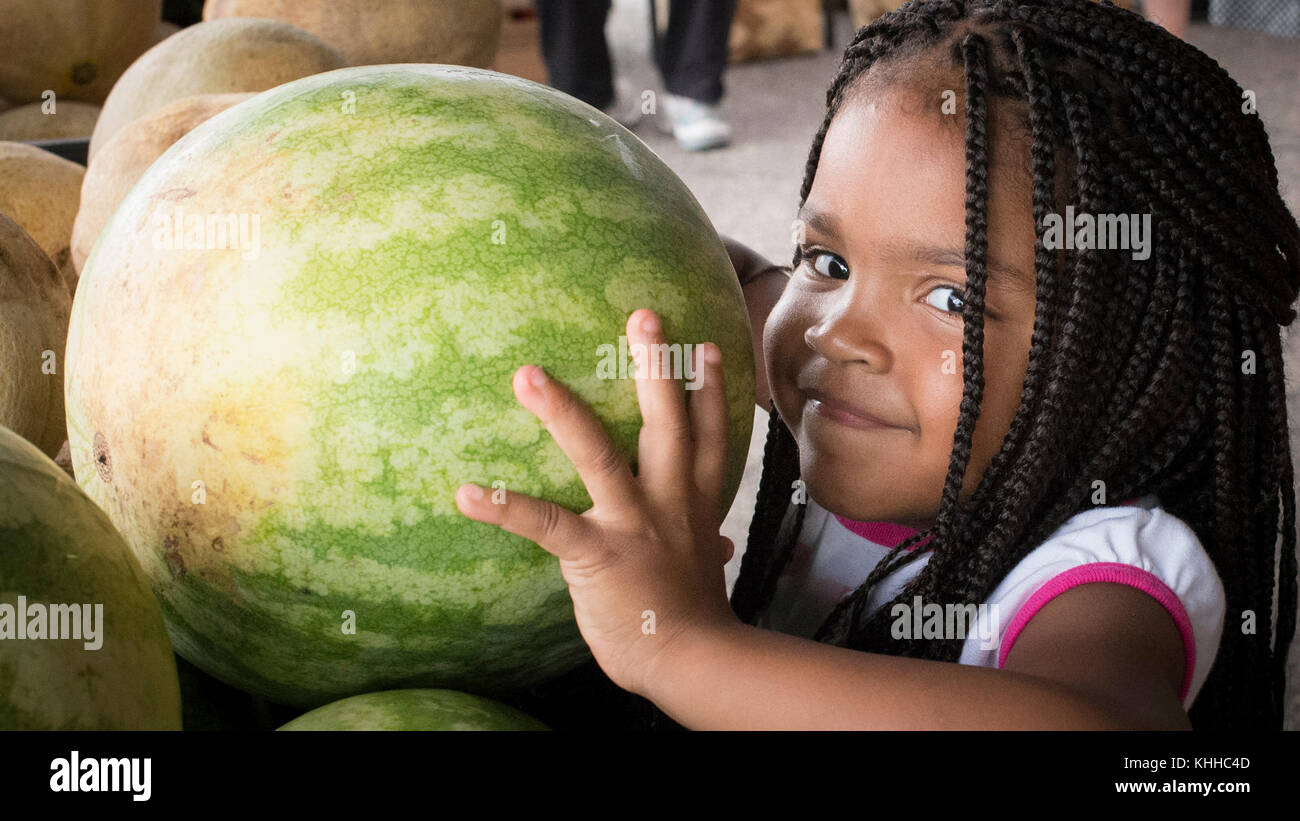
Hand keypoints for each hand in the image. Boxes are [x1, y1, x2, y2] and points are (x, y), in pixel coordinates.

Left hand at [454, 308, 741, 697]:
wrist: (691, 661)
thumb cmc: (692, 617)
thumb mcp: (707, 570)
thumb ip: (710, 545)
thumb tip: (724, 545)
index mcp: (696, 503)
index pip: (708, 435)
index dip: (705, 388)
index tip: (700, 345)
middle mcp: (670, 502)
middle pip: (667, 424)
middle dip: (655, 368)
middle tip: (641, 315)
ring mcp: (634, 524)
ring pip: (599, 456)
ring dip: (563, 413)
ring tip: (527, 375)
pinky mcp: (597, 554)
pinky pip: (546, 525)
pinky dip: (506, 507)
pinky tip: (467, 492)